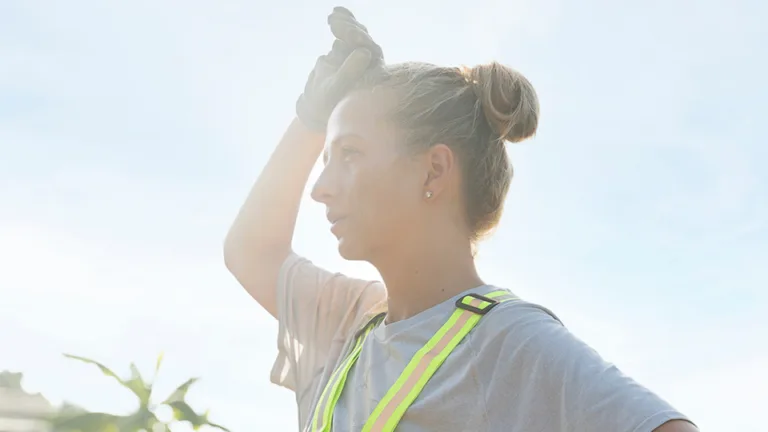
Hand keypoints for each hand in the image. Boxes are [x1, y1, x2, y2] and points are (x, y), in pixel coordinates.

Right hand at [296, 7, 383, 130]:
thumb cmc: (327, 102)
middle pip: (363, 40)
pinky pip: (349, 31)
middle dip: (349, 29)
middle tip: (333, 22)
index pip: (370, 52)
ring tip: (331, 18)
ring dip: (345, 23)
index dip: (359, 41)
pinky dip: (343, 20)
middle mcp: (370, 64)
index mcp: (373, 75)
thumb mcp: (335, 89)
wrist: (318, 105)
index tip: (348, 34)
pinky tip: (336, 11)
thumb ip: (350, 72)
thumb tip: (365, 52)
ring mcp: (360, 55)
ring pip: (356, 34)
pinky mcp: (350, 49)